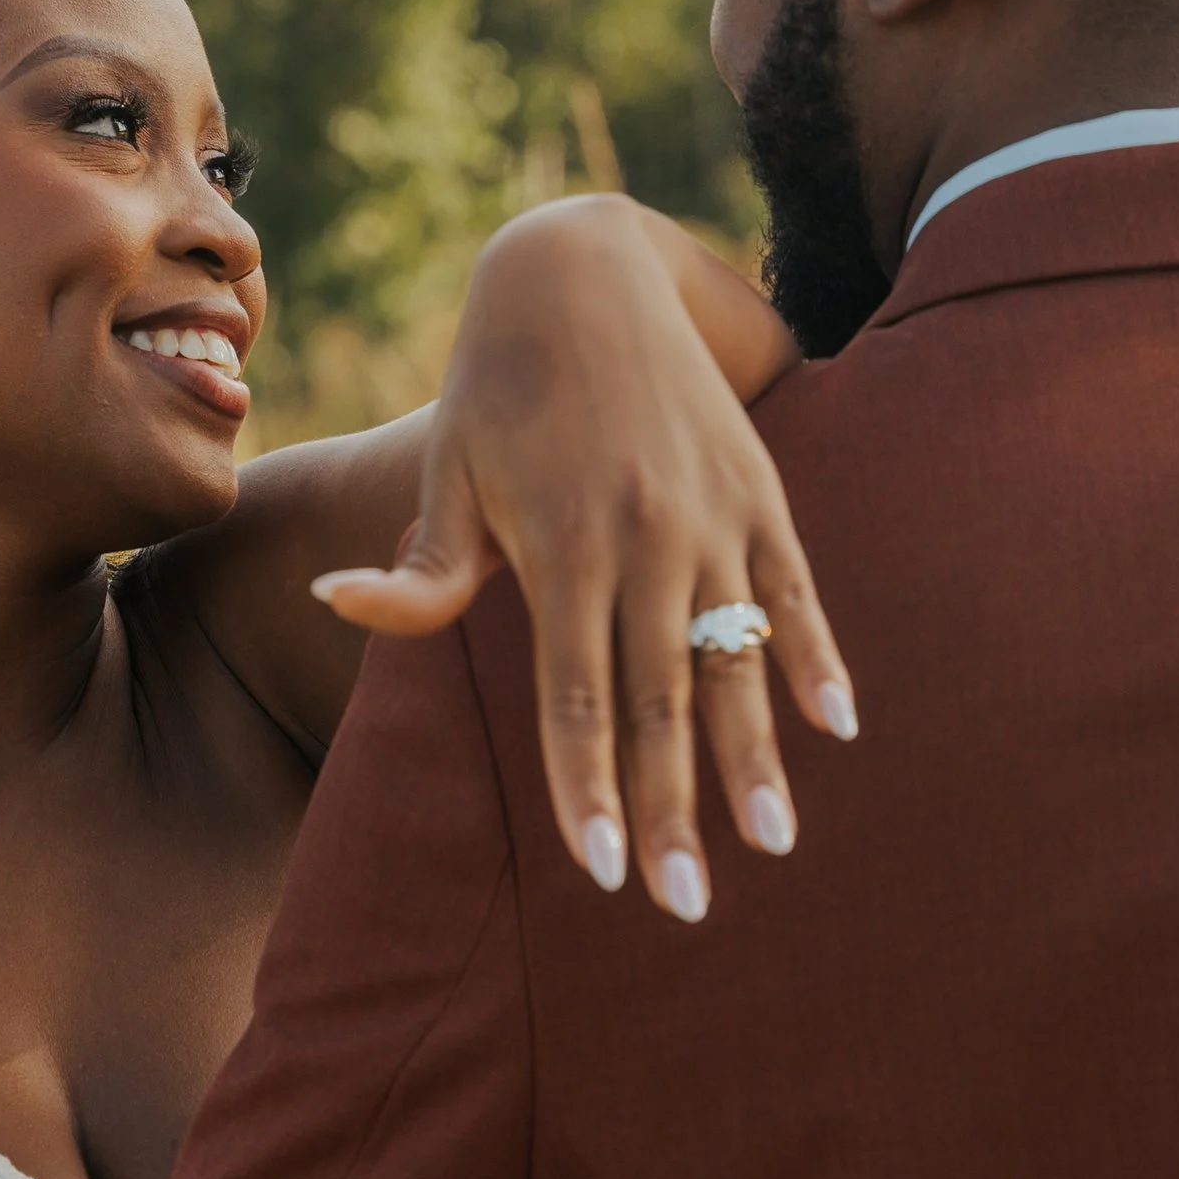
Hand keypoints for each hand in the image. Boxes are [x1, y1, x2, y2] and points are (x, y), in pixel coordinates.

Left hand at [311, 196, 856, 918]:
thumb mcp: (446, 472)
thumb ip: (419, 567)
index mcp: (561, 548)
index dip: (590, 791)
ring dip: (755, 758)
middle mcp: (645, 539)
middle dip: (673, 811)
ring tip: (771, 843)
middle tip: (683, 906)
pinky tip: (836, 729)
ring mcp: (713, 517)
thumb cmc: (496, 389)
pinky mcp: (762, 492)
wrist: (587, 271)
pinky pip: (797, 592)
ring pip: (736, 660)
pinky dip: (819, 658)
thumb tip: (342, 606)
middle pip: (660, 701)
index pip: (575, 699)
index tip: (603, 874)